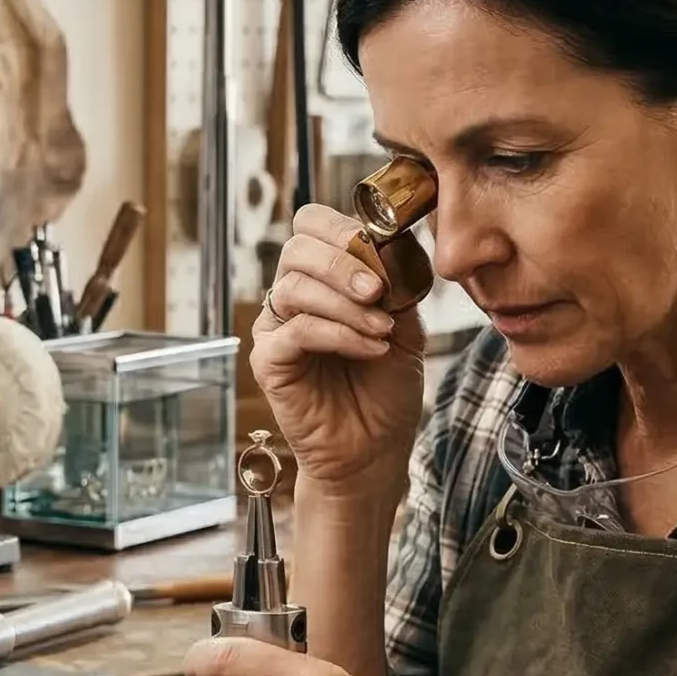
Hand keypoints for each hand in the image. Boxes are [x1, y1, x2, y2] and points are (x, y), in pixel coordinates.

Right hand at [253, 205, 426, 495]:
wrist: (375, 450)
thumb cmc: (386, 389)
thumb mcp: (407, 326)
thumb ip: (399, 284)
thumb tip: (398, 244)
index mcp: (320, 278)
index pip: (312, 225)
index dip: (344, 228)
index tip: (385, 250)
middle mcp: (290, 297)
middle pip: (296, 248)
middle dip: (342, 261)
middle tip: (378, 290)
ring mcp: (275, 329)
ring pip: (295, 288)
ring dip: (346, 304)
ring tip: (383, 330)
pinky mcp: (269, 362)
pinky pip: (296, 331)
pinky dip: (339, 334)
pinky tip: (372, 348)